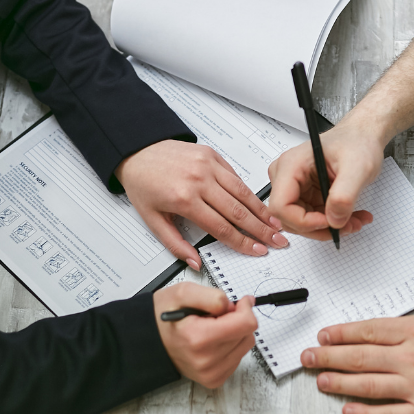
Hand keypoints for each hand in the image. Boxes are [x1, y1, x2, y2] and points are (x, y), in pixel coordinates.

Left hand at [116, 140, 287, 269]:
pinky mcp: (213, 155)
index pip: (222, 227)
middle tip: (277, 240)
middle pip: (238, 211)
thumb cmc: (143, 183)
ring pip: (242, 192)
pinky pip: (235, 176)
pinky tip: (258, 204)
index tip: (256, 250)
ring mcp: (208, 165)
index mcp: (184, 199)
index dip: (243, 242)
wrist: (137, 151)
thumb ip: (175, 244)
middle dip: (261, 229)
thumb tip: (195, 262)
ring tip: (275, 224)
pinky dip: (248, 192)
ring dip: (261, 210)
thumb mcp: (152, 219)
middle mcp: (199, 180)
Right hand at [154, 282, 257, 387]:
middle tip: (216, 315)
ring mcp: (210, 373)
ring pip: (244, 346)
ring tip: (211, 328)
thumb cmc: (164, 316)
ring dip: (234, 333)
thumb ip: (213, 296)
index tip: (238, 303)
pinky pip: (237, 358)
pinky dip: (230, 346)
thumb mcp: (184, 292)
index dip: (245, 308)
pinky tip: (212, 341)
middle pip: (248, 334)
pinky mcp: (214, 379)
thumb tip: (235, 306)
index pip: (246, 324)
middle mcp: (206, 360)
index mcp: (199, 338)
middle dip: (237, 319)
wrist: (149, 340)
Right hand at [267, 121, 379, 239]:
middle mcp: (287, 176)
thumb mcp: (357, 167)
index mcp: (291, 165)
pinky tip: (350, 216)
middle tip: (347, 225)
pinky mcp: (305, 195)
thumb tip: (334, 220)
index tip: (329, 222)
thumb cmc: (357, 142)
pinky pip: (312, 218)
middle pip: (289, 219)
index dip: (303, 221)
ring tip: (353, 220)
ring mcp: (295, 187)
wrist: (362, 138)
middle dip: (320, 228)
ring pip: (301, 223)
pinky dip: (332, 222)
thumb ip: (344, 195)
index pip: (280, 206)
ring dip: (329, 227)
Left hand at [299, 265, 413, 413]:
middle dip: (328, 356)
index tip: (325, 334)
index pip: (370, 330)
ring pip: (367, 385)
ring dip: (339, 383)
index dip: (343, 332)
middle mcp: (412, 359)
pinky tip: (349, 411)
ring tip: (319, 381)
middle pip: (359, 356)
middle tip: (307, 358)